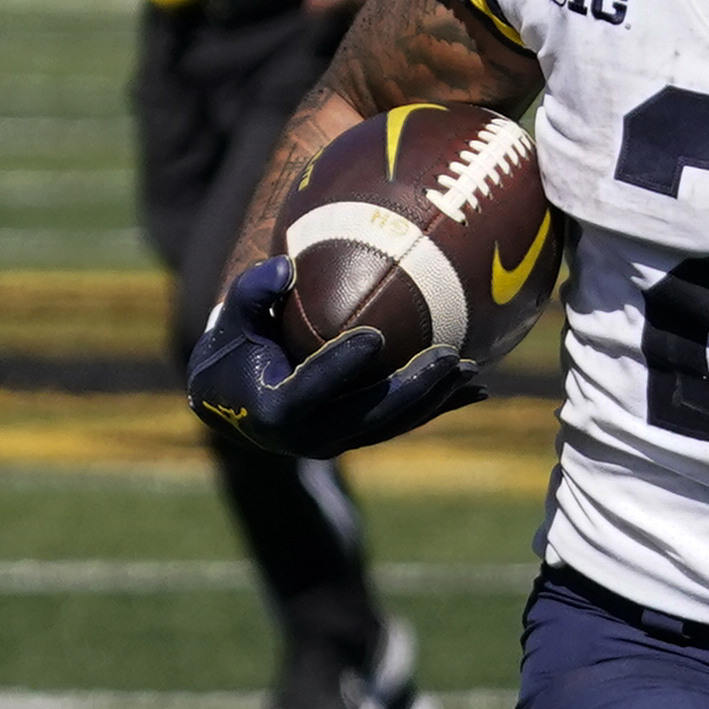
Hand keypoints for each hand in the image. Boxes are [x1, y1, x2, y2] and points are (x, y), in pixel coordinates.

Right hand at [185, 255, 483, 457]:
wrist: (234, 400)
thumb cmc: (235, 347)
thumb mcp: (233, 318)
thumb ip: (252, 291)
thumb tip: (287, 266)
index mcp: (274, 410)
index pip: (311, 390)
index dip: (341, 366)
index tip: (374, 336)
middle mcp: (308, 437)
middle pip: (368, 415)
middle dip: (413, 387)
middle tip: (449, 356)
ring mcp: (336, 443)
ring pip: (393, 424)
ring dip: (435, 399)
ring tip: (470, 369)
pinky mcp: (357, 440)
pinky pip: (403, 424)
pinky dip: (438, 408)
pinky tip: (476, 389)